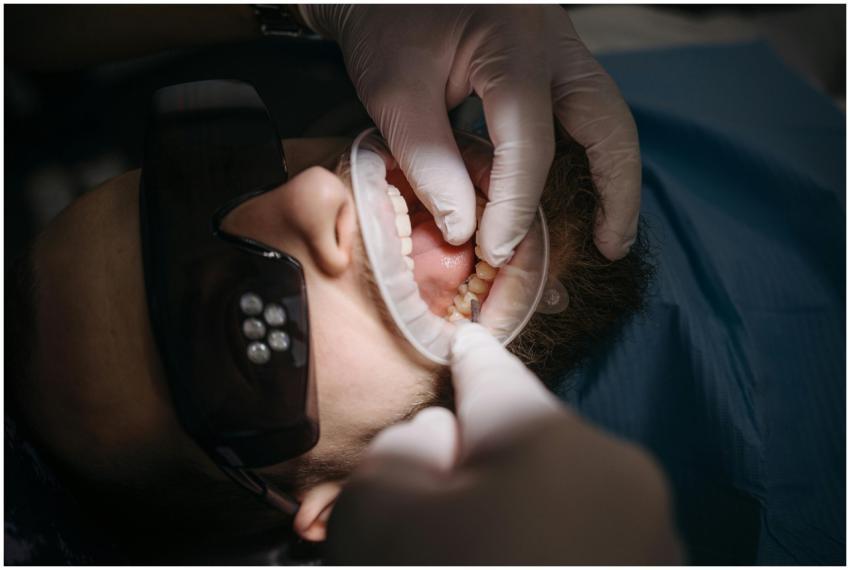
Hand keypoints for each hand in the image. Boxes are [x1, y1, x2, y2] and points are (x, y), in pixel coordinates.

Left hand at [299, 5, 640, 263]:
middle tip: (610, 247)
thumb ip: (427, 158)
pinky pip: (586, 114)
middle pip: (609, 121)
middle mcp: (553, 46)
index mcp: (513, 45)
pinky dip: (589, 158)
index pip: (529, 140)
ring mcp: (559, 51)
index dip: (516, 204)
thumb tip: (463, 228)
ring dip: (614, 176)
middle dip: (617, 190)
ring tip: (607, 233)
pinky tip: (577, 197)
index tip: (498, 250)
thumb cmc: (387, 25)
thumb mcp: (393, 90)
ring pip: (608, 117)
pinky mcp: (552, 63)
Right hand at [325, 324, 681, 563]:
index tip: (461, 340)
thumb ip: (400, 452)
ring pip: (552, 500)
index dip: (465, 357)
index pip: (493, 374)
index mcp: (556, 439)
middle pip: (523, 444)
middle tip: (423, 506)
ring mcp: (648, 542)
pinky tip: (502, 558)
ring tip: (458, 548)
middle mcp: (619, 478)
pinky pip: (579, 545)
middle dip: (471, 462)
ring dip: (501, 515)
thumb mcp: (385, 514)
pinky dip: (536, 549)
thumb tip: (441, 442)